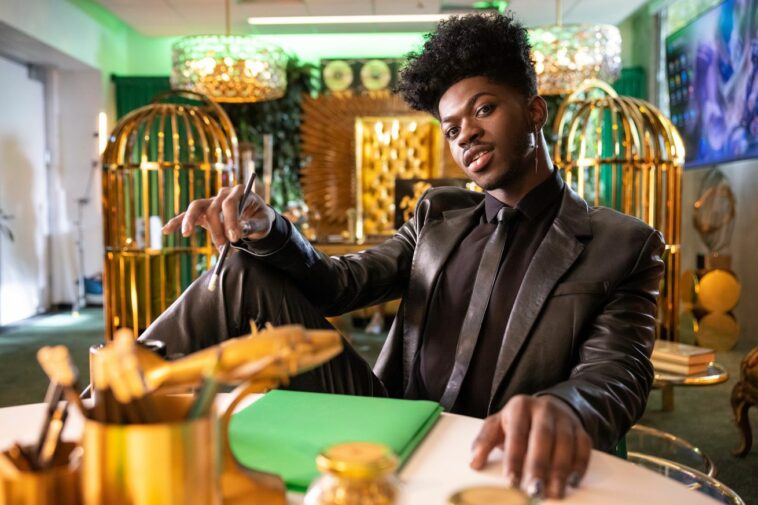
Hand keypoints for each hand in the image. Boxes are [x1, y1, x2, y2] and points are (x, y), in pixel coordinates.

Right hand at [162, 185, 274, 248]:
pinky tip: (166, 230)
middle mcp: (224, 193)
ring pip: (197, 207)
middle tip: (223, 248)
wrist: (255, 217)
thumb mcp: (262, 223)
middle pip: (213, 208)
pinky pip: (188, 215)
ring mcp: (212, 201)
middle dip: (217, 229)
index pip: (230, 204)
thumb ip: (252, 226)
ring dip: (191, 221)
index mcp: (241, 192)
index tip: (234, 238)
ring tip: (186, 234)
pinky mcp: (204, 211)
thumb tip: (239, 231)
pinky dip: (177, 222)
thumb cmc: (260, 219)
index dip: (231, 221)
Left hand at [470, 395, 591, 498]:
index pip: (517, 434)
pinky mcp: (580, 429)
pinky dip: (580, 464)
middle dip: (539, 466)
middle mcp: (544, 409)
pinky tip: (572, 481)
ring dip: (560, 470)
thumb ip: (484, 441)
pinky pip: (584, 446)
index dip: (514, 458)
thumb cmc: (517, 421)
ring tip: (554, 493)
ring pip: (565, 443)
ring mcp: (564, 418)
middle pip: (542, 437)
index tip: (511, 481)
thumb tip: (473, 463)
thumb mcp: (497, 425)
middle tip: (535, 491)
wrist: (546, 406)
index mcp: (519, 407)